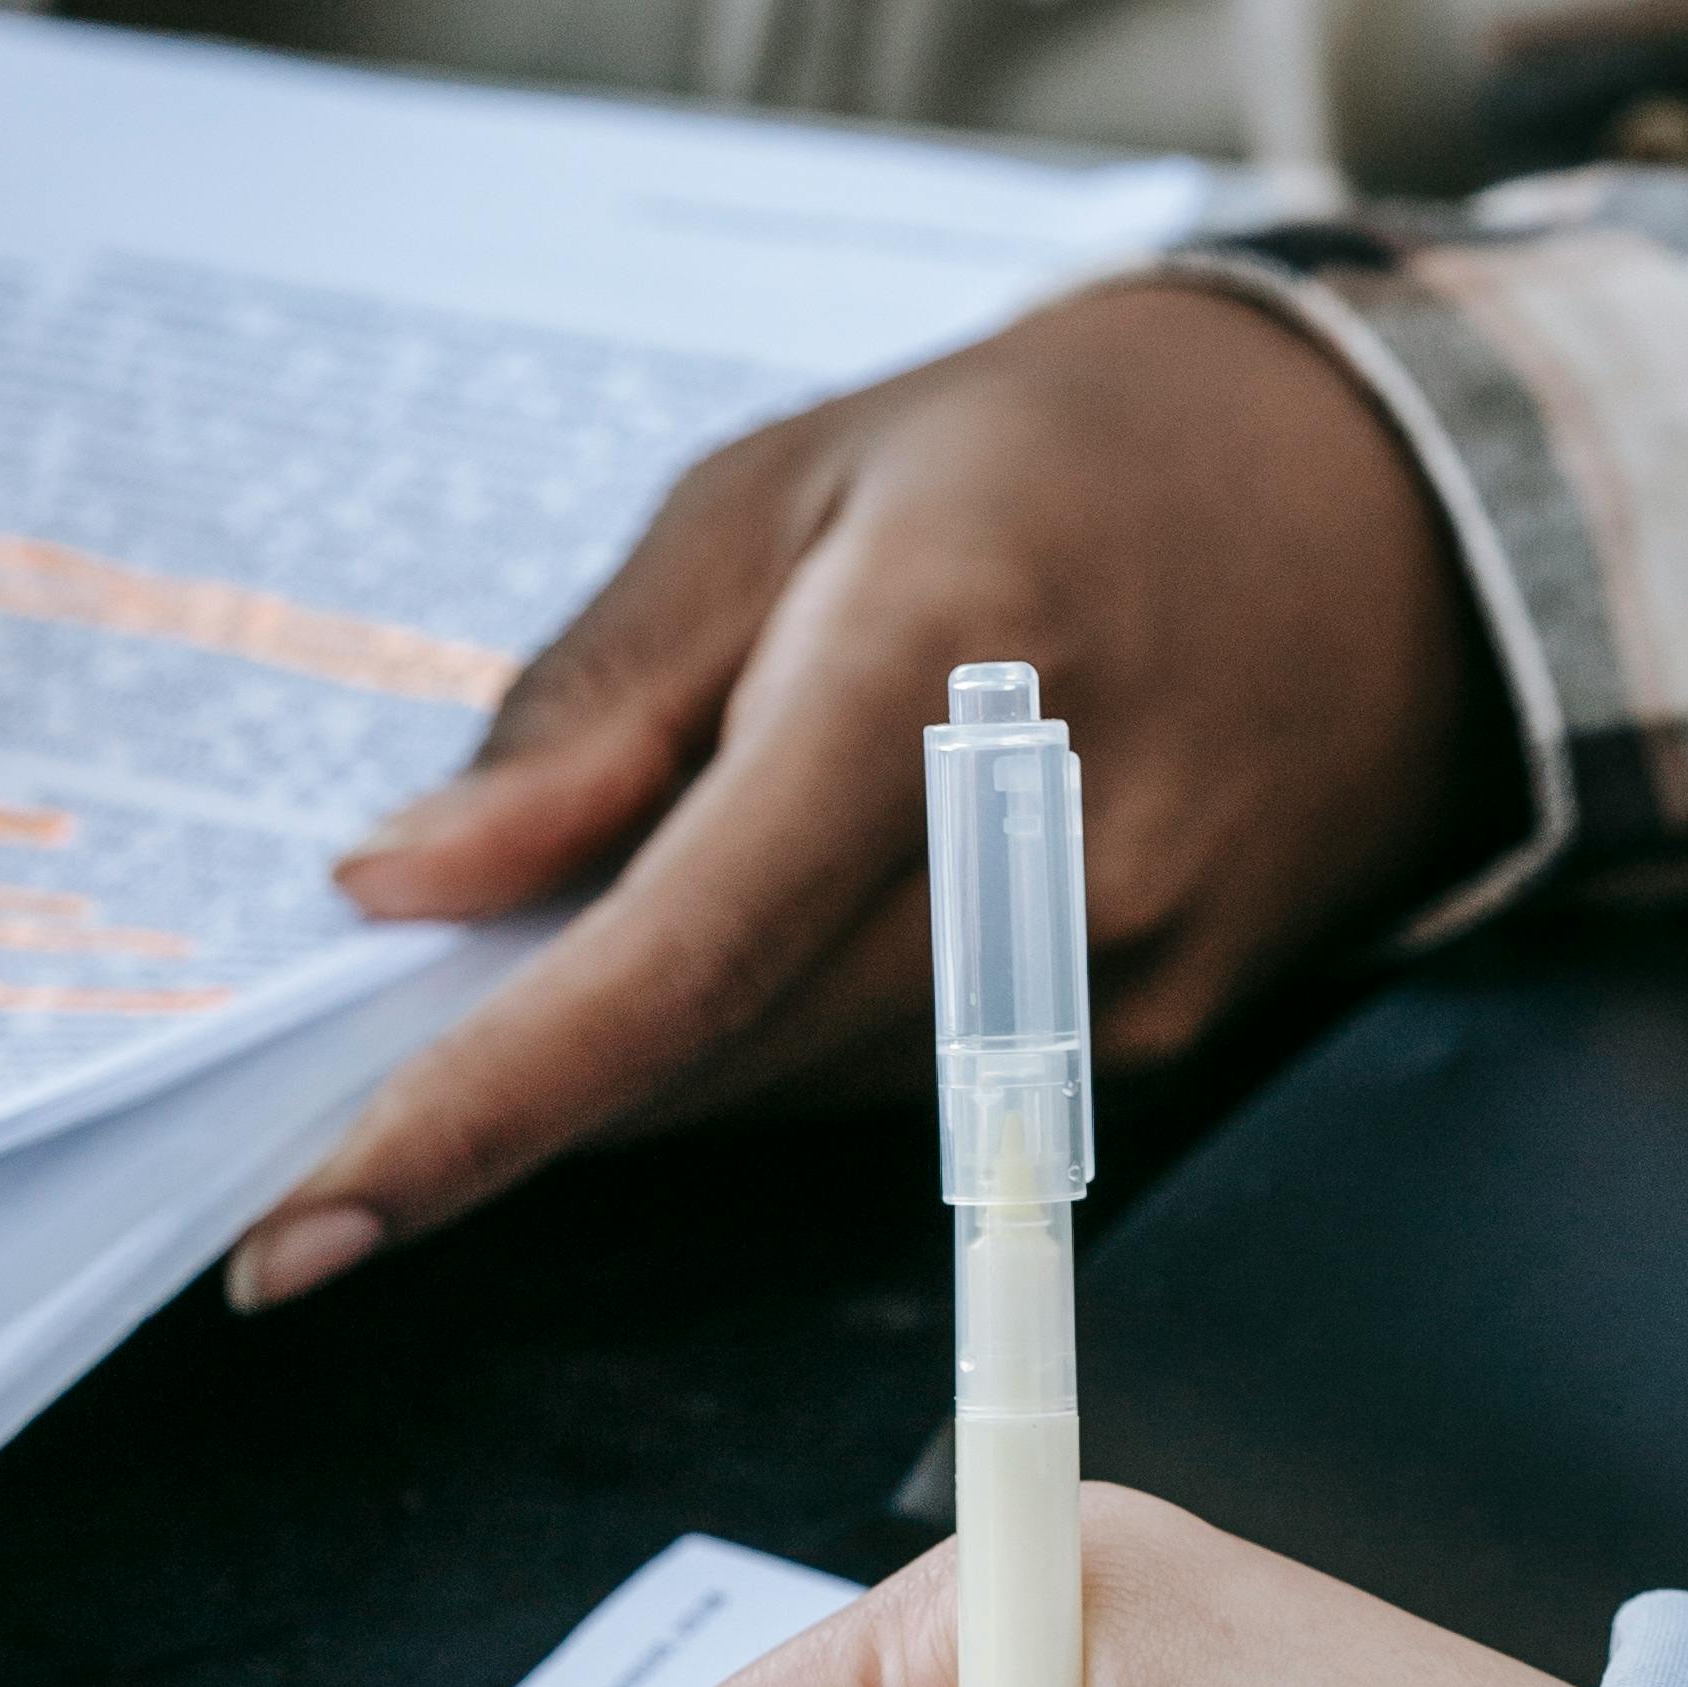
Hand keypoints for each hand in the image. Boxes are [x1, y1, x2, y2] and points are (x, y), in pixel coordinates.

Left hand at [226, 277, 1520, 1306]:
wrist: (1389, 509)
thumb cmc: (1058, 459)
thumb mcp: (784, 485)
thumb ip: (592, 702)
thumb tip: (409, 882)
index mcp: (931, 675)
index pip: (664, 963)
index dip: (470, 1114)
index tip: (298, 1226)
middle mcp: (1038, 864)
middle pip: (700, 1063)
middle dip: (519, 1084)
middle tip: (379, 1058)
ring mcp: (1112, 983)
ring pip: (776, 1099)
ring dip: (646, 1060)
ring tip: (602, 937)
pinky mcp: (1143, 1054)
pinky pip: (883, 1100)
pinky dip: (769, 1047)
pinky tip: (769, 940)